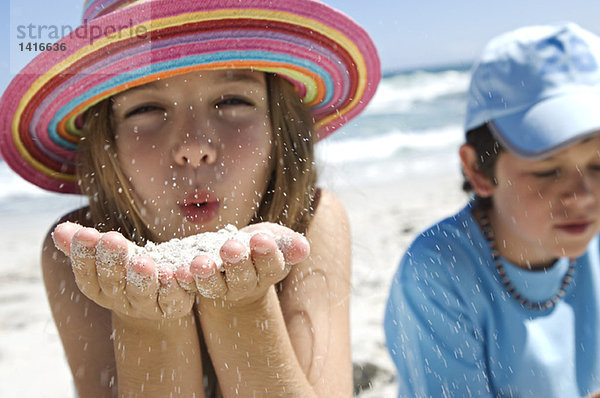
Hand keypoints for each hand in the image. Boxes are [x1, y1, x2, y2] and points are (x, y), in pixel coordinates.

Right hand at [52, 222, 194, 319]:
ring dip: (141, 277)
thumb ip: (84, 244)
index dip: (84, 256)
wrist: (157, 299)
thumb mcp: (106, 255)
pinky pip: (172, 298)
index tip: (85, 234)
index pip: (87, 274)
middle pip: (114, 283)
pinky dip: (172, 286)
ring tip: (141, 261)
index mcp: (99, 288)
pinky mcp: (172, 307)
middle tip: (112, 240)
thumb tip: (60, 230)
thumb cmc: (125, 270)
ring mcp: (147, 306)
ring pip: (142, 293)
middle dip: (112, 261)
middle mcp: (121, 301)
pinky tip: (171, 271)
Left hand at [175, 222, 309, 304]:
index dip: (267, 255)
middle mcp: (245, 285)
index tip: (263, 239)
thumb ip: (290, 244)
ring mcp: (221, 288)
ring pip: (215, 286)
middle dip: (237, 262)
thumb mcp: (277, 239)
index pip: (271, 266)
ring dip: (207, 275)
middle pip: (242, 277)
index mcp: (269, 272)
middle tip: (231, 248)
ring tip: (199, 263)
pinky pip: (191, 285)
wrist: (236, 258)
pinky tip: (177, 269)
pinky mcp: (198, 286)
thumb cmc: (261, 244)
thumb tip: (304, 248)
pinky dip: (184, 278)